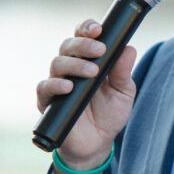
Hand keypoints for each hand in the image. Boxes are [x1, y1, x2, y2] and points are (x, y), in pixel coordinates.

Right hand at [36, 18, 136, 171]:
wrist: (97, 144)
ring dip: (75, 64)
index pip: (82, 36)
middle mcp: (70, 68)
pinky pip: (44, 88)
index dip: (87, 28)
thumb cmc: (110, 114)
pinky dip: (55, 85)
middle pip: (68, 45)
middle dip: (83, 45)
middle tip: (100, 51)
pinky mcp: (47, 102)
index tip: (99, 30)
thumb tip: (129, 48)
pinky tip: (68, 87)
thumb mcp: (123, 92)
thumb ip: (123, 71)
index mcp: (88, 59)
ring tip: (92, 73)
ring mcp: (57, 84)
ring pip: (57, 63)